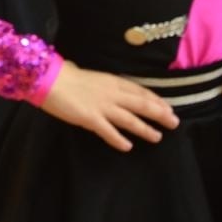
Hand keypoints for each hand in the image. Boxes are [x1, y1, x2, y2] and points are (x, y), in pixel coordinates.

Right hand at [40, 62, 178, 150]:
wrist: (48, 79)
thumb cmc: (65, 75)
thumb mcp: (91, 76)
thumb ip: (103, 85)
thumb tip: (110, 89)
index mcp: (112, 81)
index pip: (140, 91)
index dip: (156, 100)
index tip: (168, 107)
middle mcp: (111, 93)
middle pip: (141, 104)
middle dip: (159, 114)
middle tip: (174, 123)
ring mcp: (102, 106)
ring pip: (130, 119)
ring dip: (145, 129)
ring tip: (157, 137)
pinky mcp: (91, 118)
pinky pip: (108, 131)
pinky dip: (119, 139)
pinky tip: (127, 146)